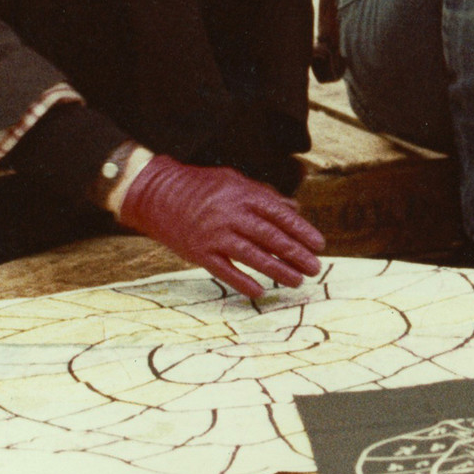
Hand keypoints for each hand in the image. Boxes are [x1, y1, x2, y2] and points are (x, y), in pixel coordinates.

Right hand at [113, 154, 324, 298]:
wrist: (156, 193)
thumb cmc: (200, 186)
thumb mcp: (234, 181)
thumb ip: (264, 195)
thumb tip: (294, 207)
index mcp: (242, 194)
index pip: (279, 214)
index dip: (301, 230)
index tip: (318, 244)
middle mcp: (230, 214)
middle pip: (270, 237)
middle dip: (296, 254)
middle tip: (314, 267)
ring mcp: (213, 235)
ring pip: (252, 256)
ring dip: (277, 271)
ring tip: (297, 281)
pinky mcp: (198, 252)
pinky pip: (225, 271)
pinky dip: (243, 282)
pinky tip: (260, 291)